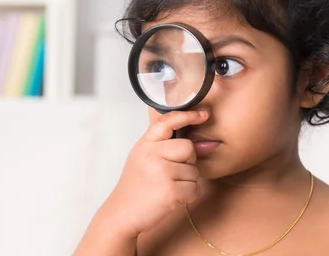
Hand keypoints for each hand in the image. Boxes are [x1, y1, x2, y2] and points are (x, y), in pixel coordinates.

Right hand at [106, 110, 207, 235]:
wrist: (122, 213)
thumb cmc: (136, 185)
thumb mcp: (143, 158)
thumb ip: (167, 147)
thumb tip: (206, 145)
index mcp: (145, 143)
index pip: (167, 122)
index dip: (187, 116)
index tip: (203, 114)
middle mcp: (152, 154)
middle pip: (188, 147)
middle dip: (187, 161)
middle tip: (170, 173)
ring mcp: (161, 172)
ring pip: (194, 171)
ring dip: (187, 182)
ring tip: (167, 187)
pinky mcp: (170, 191)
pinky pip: (194, 189)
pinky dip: (188, 196)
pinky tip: (172, 198)